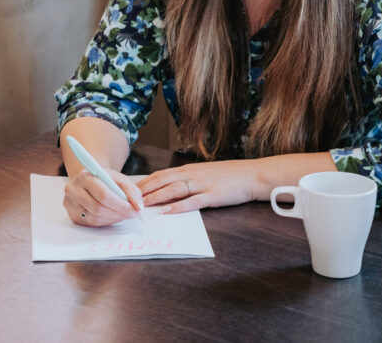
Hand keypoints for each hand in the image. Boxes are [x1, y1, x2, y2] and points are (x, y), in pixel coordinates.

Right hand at [63, 167, 144, 226]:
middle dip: (119, 214)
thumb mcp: (119, 179)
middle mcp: (73, 189)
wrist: (89, 181)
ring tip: (124, 215)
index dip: (121, 205)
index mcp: (85, 176)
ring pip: (95, 218)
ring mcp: (70, 203)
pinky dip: (106, 222)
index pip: (103, 194)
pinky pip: (91, 224)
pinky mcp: (72, 215)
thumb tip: (138, 207)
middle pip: (99, 208)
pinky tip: (113, 217)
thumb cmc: (105, 180)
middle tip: (133, 215)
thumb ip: (132, 191)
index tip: (135, 210)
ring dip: (113, 219)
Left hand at [138, 160, 258, 213]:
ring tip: (142, 205)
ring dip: (156, 197)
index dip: (145, 182)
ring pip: (174, 189)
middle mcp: (192, 174)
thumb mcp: (205, 173)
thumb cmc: (230, 176)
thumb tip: (170, 187)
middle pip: (163, 180)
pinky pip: (192, 201)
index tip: (130, 189)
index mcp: (189, 169)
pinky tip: (167, 211)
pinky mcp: (213, 196)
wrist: (252, 175)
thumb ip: (189, 179)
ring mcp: (202, 184)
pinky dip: (178, 206)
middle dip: (144, 190)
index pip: (161, 174)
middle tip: (128, 198)